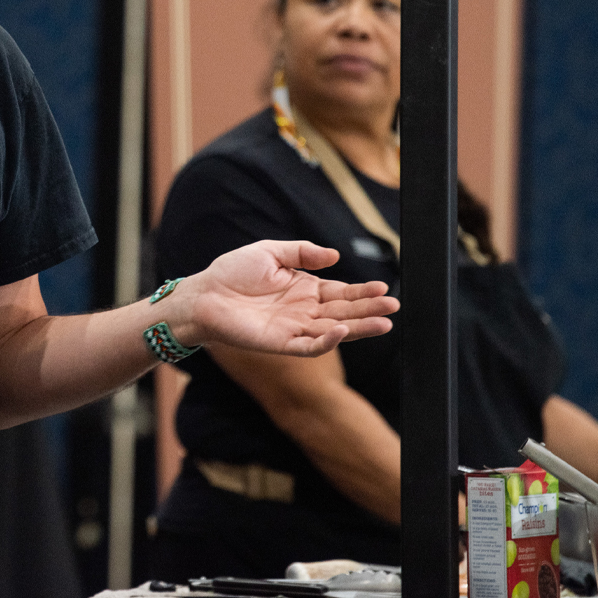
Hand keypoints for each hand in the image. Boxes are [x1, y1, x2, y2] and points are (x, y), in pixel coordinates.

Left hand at [170, 240, 398, 356]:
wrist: (204, 294)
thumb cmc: (233, 272)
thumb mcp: (271, 251)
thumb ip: (302, 252)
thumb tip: (335, 256)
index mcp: (304, 289)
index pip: (341, 293)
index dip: (362, 292)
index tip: (384, 288)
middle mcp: (304, 311)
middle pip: (344, 312)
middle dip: (369, 310)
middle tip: (394, 306)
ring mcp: (294, 328)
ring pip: (334, 331)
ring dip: (358, 328)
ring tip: (384, 323)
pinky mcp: (280, 343)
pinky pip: (308, 346)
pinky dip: (326, 341)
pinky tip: (342, 331)